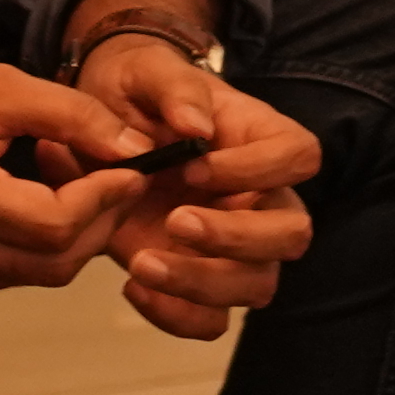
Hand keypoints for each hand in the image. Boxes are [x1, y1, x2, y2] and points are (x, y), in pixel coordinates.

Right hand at [0, 31, 164, 286]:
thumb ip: (73, 116)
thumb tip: (134, 147)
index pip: (55, 226)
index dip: (105, 201)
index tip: (132, 168)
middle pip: (51, 264)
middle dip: (99, 225)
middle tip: (120, 179)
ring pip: (31, 273)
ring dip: (71, 237)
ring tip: (81, 181)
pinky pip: (2, 268)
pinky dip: (35, 242)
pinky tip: (42, 195)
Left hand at [43, 34, 318, 337]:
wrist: (95, 129)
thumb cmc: (136, 92)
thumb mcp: (147, 72)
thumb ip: (174, 89)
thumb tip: (195, 127)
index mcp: (260, 140)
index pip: (299, 157)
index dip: (259, 170)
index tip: (194, 167)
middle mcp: (259, 198)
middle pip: (292, 233)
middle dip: (237, 238)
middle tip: (174, 221)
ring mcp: (233, 247)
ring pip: (258, 285)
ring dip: (203, 284)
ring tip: (140, 263)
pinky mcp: (197, 280)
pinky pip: (211, 321)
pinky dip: (176, 316)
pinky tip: (133, 286)